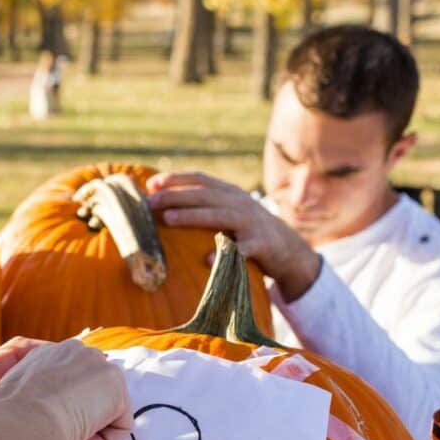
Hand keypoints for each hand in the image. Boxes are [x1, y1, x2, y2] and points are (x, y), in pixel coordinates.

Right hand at [0, 339, 133, 439]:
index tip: (48, 429)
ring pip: (106, 411)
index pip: (70, 382)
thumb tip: (52, 420)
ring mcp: (95, 361)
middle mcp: (71, 349)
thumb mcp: (12, 405)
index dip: (65, 411)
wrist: (17, 427)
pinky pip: (120, 426)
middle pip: (93, 394)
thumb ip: (33, 401)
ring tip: (64, 438)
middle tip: (57, 436)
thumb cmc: (7, 427)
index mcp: (42, 354)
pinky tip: (80, 439)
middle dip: (82, 418)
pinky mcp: (115, 381)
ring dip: (90, 432)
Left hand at [146, 171, 321, 301]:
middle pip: (204, 195)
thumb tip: (162, 204)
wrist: (289, 250)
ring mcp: (251, 223)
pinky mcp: (261, 245)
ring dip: (193, 216)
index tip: (150, 184)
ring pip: (219, 216)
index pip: (200, 179)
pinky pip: (241, 250)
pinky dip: (224, 254)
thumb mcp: (227, 212)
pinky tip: (206, 260)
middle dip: (175, 196)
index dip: (175, 179)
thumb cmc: (245, 231)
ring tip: (168, 219)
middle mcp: (240, 203)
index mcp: (229, 193)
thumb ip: (203, 205)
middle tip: (149, 203)